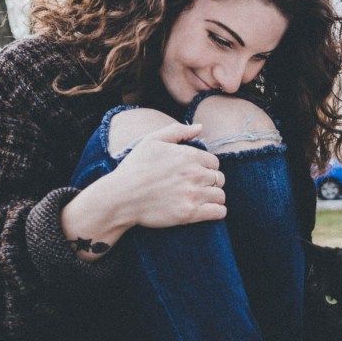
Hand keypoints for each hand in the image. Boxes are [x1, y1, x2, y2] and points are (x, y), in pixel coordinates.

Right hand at [61, 121, 225, 258]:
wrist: (121, 197)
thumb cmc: (134, 168)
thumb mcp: (152, 140)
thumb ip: (178, 131)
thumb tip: (200, 127)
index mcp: (189, 155)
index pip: (214, 162)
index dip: (207, 168)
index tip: (196, 175)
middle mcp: (195, 174)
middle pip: (219, 178)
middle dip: (212, 183)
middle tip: (198, 188)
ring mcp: (193, 194)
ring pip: (221, 196)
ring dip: (214, 198)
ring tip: (203, 200)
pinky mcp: (190, 214)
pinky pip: (218, 212)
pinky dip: (217, 211)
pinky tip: (209, 210)